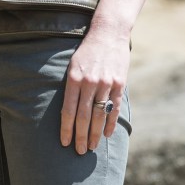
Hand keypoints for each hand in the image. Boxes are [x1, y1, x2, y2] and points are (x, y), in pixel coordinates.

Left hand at [59, 28, 128, 154]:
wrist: (108, 33)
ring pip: (99, 115)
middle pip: (84, 116)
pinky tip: (107, 134)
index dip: (66, 128)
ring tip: (92, 147)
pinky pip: (114, 108)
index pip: (68, 109)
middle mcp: (89, 82)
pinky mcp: (119, 84)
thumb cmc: (87, 51)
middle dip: (81, 137)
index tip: (64, 143)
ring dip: (95, 134)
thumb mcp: (73, 64)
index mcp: (73, 77)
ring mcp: (106, 83)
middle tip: (79, 152)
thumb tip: (68, 112)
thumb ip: (71, 86)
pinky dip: (111, 123)